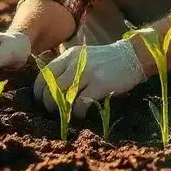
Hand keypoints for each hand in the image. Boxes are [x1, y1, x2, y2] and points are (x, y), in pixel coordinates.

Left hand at [32, 39, 147, 117]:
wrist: (132, 56)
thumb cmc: (106, 61)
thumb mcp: (83, 57)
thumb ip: (68, 67)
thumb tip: (51, 86)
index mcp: (69, 56)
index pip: (45, 73)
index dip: (39, 89)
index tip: (39, 99)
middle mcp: (75, 63)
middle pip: (51, 86)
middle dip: (47, 102)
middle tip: (51, 110)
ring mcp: (87, 73)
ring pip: (63, 94)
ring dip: (60, 108)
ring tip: (64, 114)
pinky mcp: (100, 84)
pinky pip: (81, 102)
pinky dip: (78, 112)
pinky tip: (81, 114)